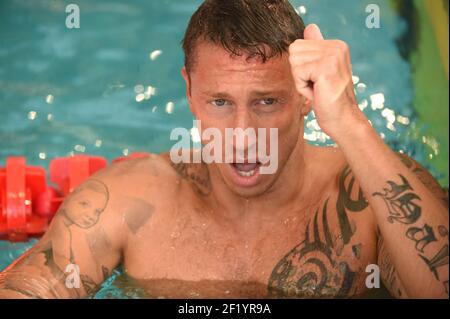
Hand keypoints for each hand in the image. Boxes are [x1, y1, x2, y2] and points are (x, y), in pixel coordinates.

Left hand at [289, 24, 367, 140]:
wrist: (343, 120)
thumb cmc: (329, 100)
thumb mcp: (321, 71)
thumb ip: (316, 49)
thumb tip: (310, 27)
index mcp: (336, 44)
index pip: (298, 45)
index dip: (301, 67)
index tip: (317, 80)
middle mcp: (336, 46)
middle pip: (294, 51)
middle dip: (299, 73)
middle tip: (317, 86)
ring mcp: (332, 55)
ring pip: (294, 61)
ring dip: (301, 81)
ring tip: (318, 90)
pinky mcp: (325, 67)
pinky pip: (297, 73)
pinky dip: (302, 88)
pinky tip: (317, 94)